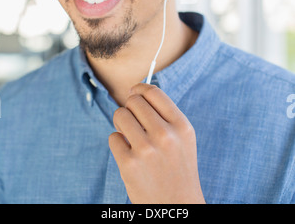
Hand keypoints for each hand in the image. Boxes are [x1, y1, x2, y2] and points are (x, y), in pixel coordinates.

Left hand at [109, 83, 204, 203]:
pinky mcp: (129, 164)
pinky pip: (113, 137)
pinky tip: (129, 154)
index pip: (154, 92)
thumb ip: (165, 114)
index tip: (134, 92)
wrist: (176, 206)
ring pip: (120, 115)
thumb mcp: (183, 138)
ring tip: (130, 136)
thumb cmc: (178, 168)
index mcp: (182, 126)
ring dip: (121, 123)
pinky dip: (118, 144)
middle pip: (134, 101)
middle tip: (134, 121)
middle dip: (130, 107)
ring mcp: (146, 150)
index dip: (140, 89)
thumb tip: (136, 91)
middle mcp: (166, 135)